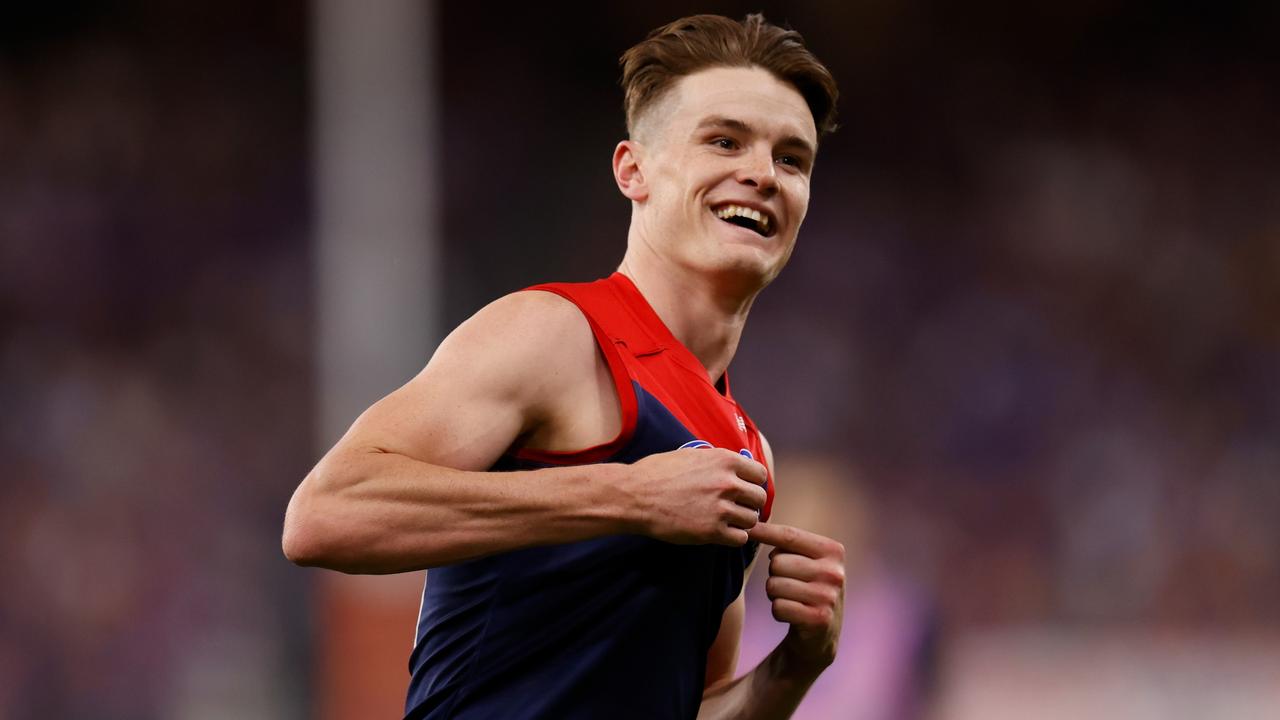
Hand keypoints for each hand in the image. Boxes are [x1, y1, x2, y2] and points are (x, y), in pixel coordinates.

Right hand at [625, 447, 767, 545]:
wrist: (635, 496)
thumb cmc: (657, 473)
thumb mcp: (691, 455)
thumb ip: (717, 462)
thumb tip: (735, 469)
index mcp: (724, 460)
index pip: (760, 474)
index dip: (753, 483)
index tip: (745, 489)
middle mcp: (727, 483)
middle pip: (759, 498)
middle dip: (749, 503)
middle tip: (736, 507)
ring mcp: (721, 508)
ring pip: (751, 520)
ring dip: (741, 521)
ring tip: (725, 520)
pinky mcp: (712, 531)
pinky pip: (740, 538)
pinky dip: (733, 537)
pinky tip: (720, 532)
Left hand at [747, 522, 844, 673]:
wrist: (821, 636)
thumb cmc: (807, 589)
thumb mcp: (808, 562)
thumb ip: (788, 543)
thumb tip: (754, 522)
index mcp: (833, 551)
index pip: (790, 535)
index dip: (764, 531)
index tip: (746, 527)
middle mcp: (834, 572)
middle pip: (777, 562)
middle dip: (774, 574)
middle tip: (788, 584)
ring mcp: (828, 596)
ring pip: (774, 585)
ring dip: (775, 594)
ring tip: (791, 599)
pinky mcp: (818, 619)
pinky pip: (778, 607)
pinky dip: (778, 611)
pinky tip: (792, 615)